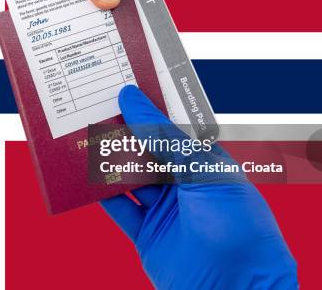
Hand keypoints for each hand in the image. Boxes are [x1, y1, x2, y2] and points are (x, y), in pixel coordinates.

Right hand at [101, 85, 297, 288]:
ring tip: (85, 136)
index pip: (172, 127)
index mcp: (205, 163)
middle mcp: (184, 184)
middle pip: (146, 151)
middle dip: (123, 132)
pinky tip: (86, 178)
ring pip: (130, 178)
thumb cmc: (236, 226)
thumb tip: (133, 99)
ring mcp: (164, 209)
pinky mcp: (146, 234)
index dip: (148, 107)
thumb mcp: (203, 171)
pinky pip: (119, 209)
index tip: (122, 86)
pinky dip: (101, 195)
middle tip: (95, 107)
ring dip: (108, 161)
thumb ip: (164, 137)